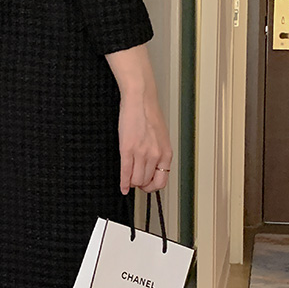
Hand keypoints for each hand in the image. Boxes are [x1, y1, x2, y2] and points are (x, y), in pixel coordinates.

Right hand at [105, 44, 172, 194]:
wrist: (140, 99)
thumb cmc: (149, 114)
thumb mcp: (161, 137)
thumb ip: (158, 153)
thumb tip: (152, 168)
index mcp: (166, 153)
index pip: (161, 182)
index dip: (152, 186)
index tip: (146, 184)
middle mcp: (156, 155)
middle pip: (146, 182)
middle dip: (140, 183)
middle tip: (135, 179)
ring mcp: (142, 154)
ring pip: (136, 180)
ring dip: (131, 182)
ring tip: (128, 178)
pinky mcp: (128, 150)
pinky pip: (126, 173)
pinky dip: (123, 183)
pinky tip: (122, 187)